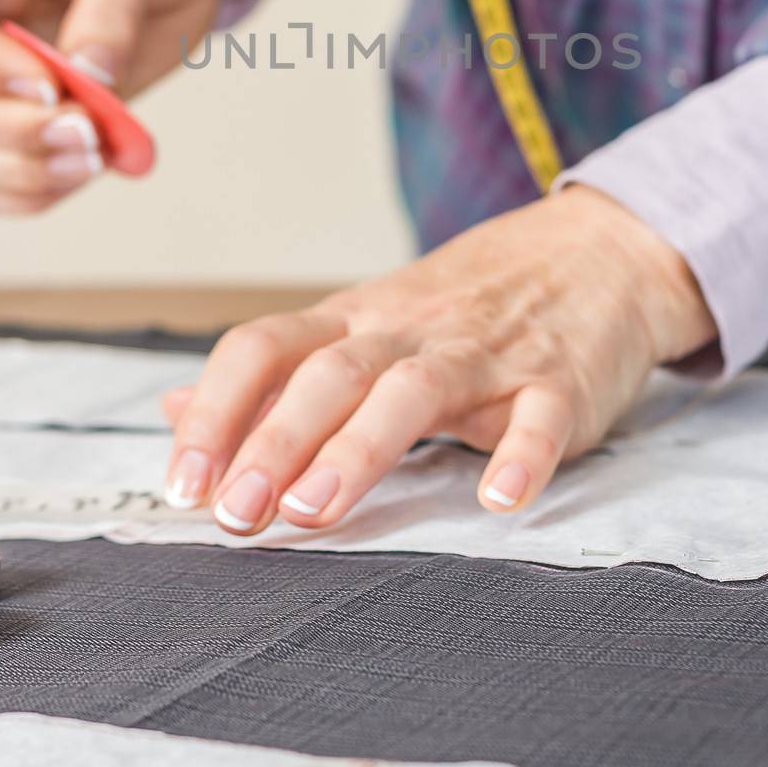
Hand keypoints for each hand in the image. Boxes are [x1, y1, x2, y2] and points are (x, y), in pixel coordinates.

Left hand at [163, 187, 715, 526]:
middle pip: (331, 373)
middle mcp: (409, 330)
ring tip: (316, 510)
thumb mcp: (365, 324)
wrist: (594, 252)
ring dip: (360, 448)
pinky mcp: (559, 379)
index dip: (218, 409)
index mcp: (356, 320)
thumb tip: (172, 411)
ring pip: (415, 391)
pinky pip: (540, 416)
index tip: (184, 481)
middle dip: (275, 442)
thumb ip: (275, 376)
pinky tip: (499, 498)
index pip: (266, 347)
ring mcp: (486, 352)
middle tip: (236, 514)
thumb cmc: (468, 303)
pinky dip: (521, 454)